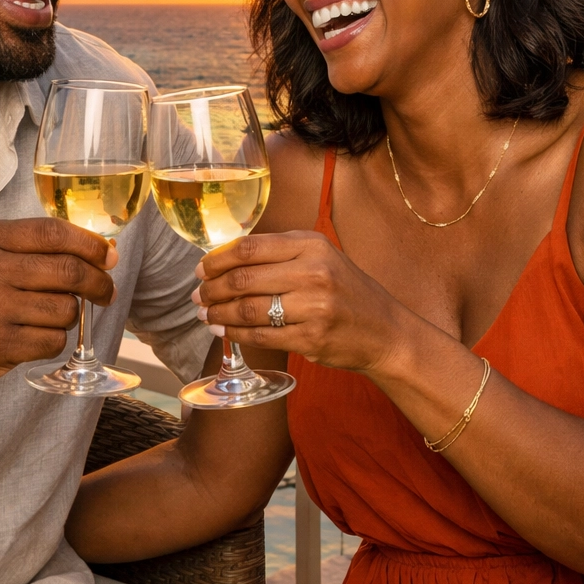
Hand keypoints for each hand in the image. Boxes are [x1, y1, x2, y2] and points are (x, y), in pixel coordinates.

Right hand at [0, 217, 118, 393]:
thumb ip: (30, 247)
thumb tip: (99, 251)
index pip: (52, 232)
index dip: (90, 244)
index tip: (108, 256)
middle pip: (68, 271)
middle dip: (98, 283)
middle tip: (106, 292)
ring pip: (66, 309)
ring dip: (70, 316)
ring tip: (48, 317)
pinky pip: (53, 341)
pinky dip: (53, 341)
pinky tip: (33, 337)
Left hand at [195, 230, 401, 372]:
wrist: (384, 331)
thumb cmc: (346, 291)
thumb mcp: (322, 257)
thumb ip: (281, 253)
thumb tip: (225, 259)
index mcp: (312, 245)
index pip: (250, 247)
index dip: (217, 259)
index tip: (201, 269)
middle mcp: (313, 272)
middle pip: (243, 279)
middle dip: (212, 289)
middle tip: (198, 296)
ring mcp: (313, 307)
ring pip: (247, 309)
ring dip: (219, 314)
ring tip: (206, 315)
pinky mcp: (311, 339)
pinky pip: (260, 335)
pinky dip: (235, 334)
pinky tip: (224, 331)